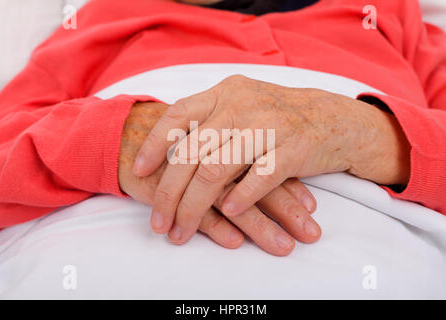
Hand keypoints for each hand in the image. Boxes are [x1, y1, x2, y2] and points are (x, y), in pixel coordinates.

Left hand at [119, 101, 319, 255]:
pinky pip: (259, 178)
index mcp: (225, 93)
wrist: (332, 118)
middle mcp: (243, 106)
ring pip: (217, 171)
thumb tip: (167, 150)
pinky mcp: (294, 149)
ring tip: (181, 230)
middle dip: (168, 193)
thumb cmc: (278, 118)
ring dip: (194, 207)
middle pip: (191, 153)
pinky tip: (227, 214)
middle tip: (158, 222)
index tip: (138, 172)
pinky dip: (240, 199)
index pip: (178, 116)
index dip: (154, 145)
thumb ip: (209, 120)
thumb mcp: (241, 105)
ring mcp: (269, 126)